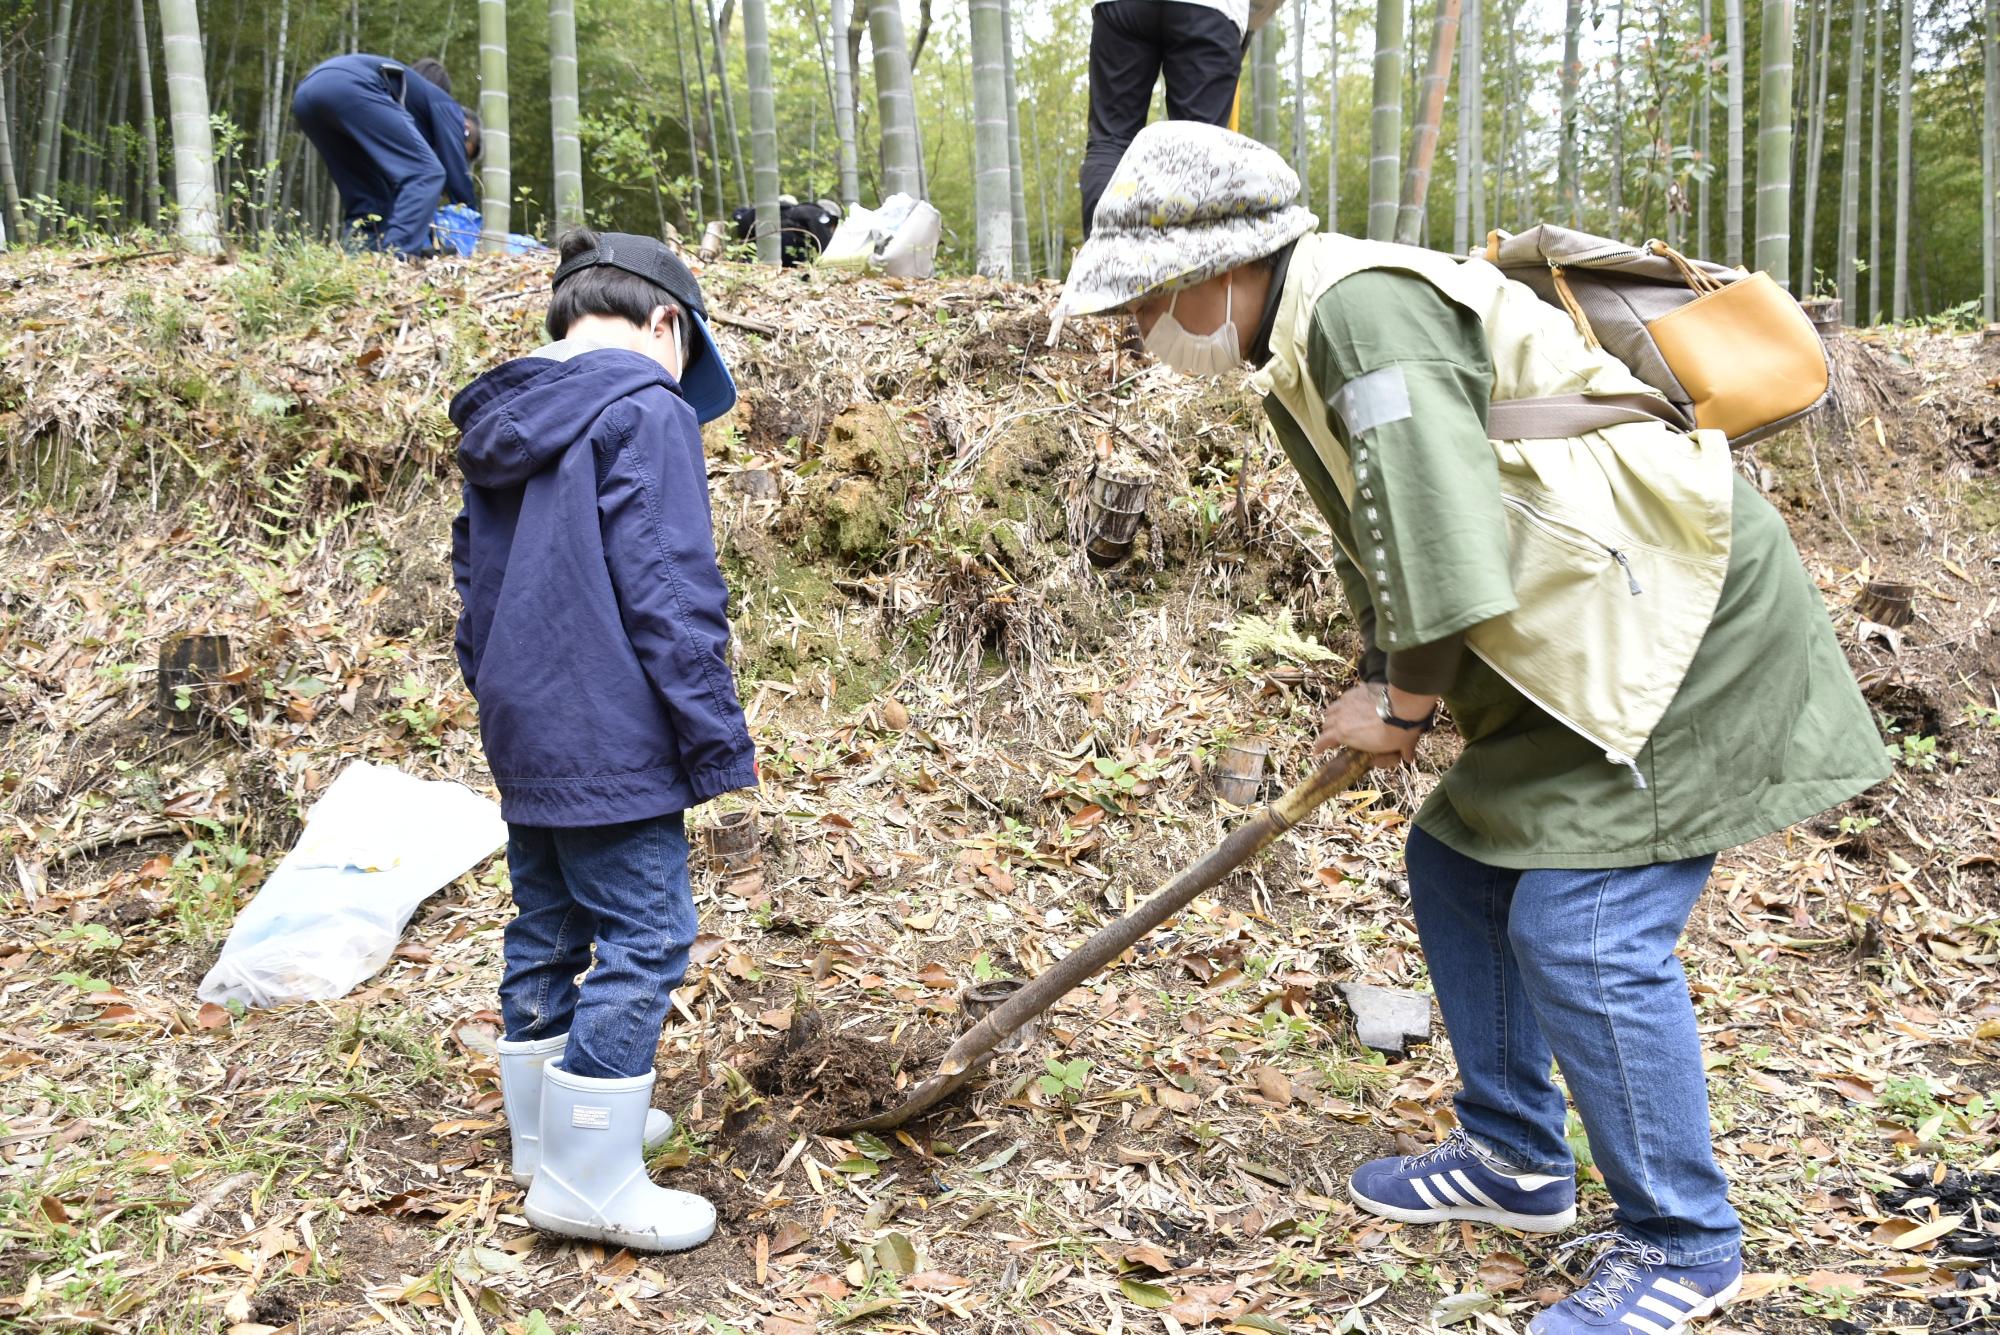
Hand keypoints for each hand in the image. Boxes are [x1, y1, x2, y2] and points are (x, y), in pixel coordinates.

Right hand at [1311, 684, 1432, 768]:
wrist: (1402, 707)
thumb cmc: (1396, 732)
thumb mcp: (1398, 748)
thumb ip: (1401, 753)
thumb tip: (1408, 758)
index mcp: (1343, 734)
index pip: (1323, 741)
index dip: (1319, 747)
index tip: (1317, 751)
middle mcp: (1340, 716)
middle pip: (1326, 723)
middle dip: (1329, 730)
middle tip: (1334, 735)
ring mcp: (1347, 701)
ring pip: (1332, 709)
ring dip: (1333, 716)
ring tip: (1339, 719)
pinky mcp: (1357, 690)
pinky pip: (1345, 698)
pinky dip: (1346, 703)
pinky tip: (1354, 704)